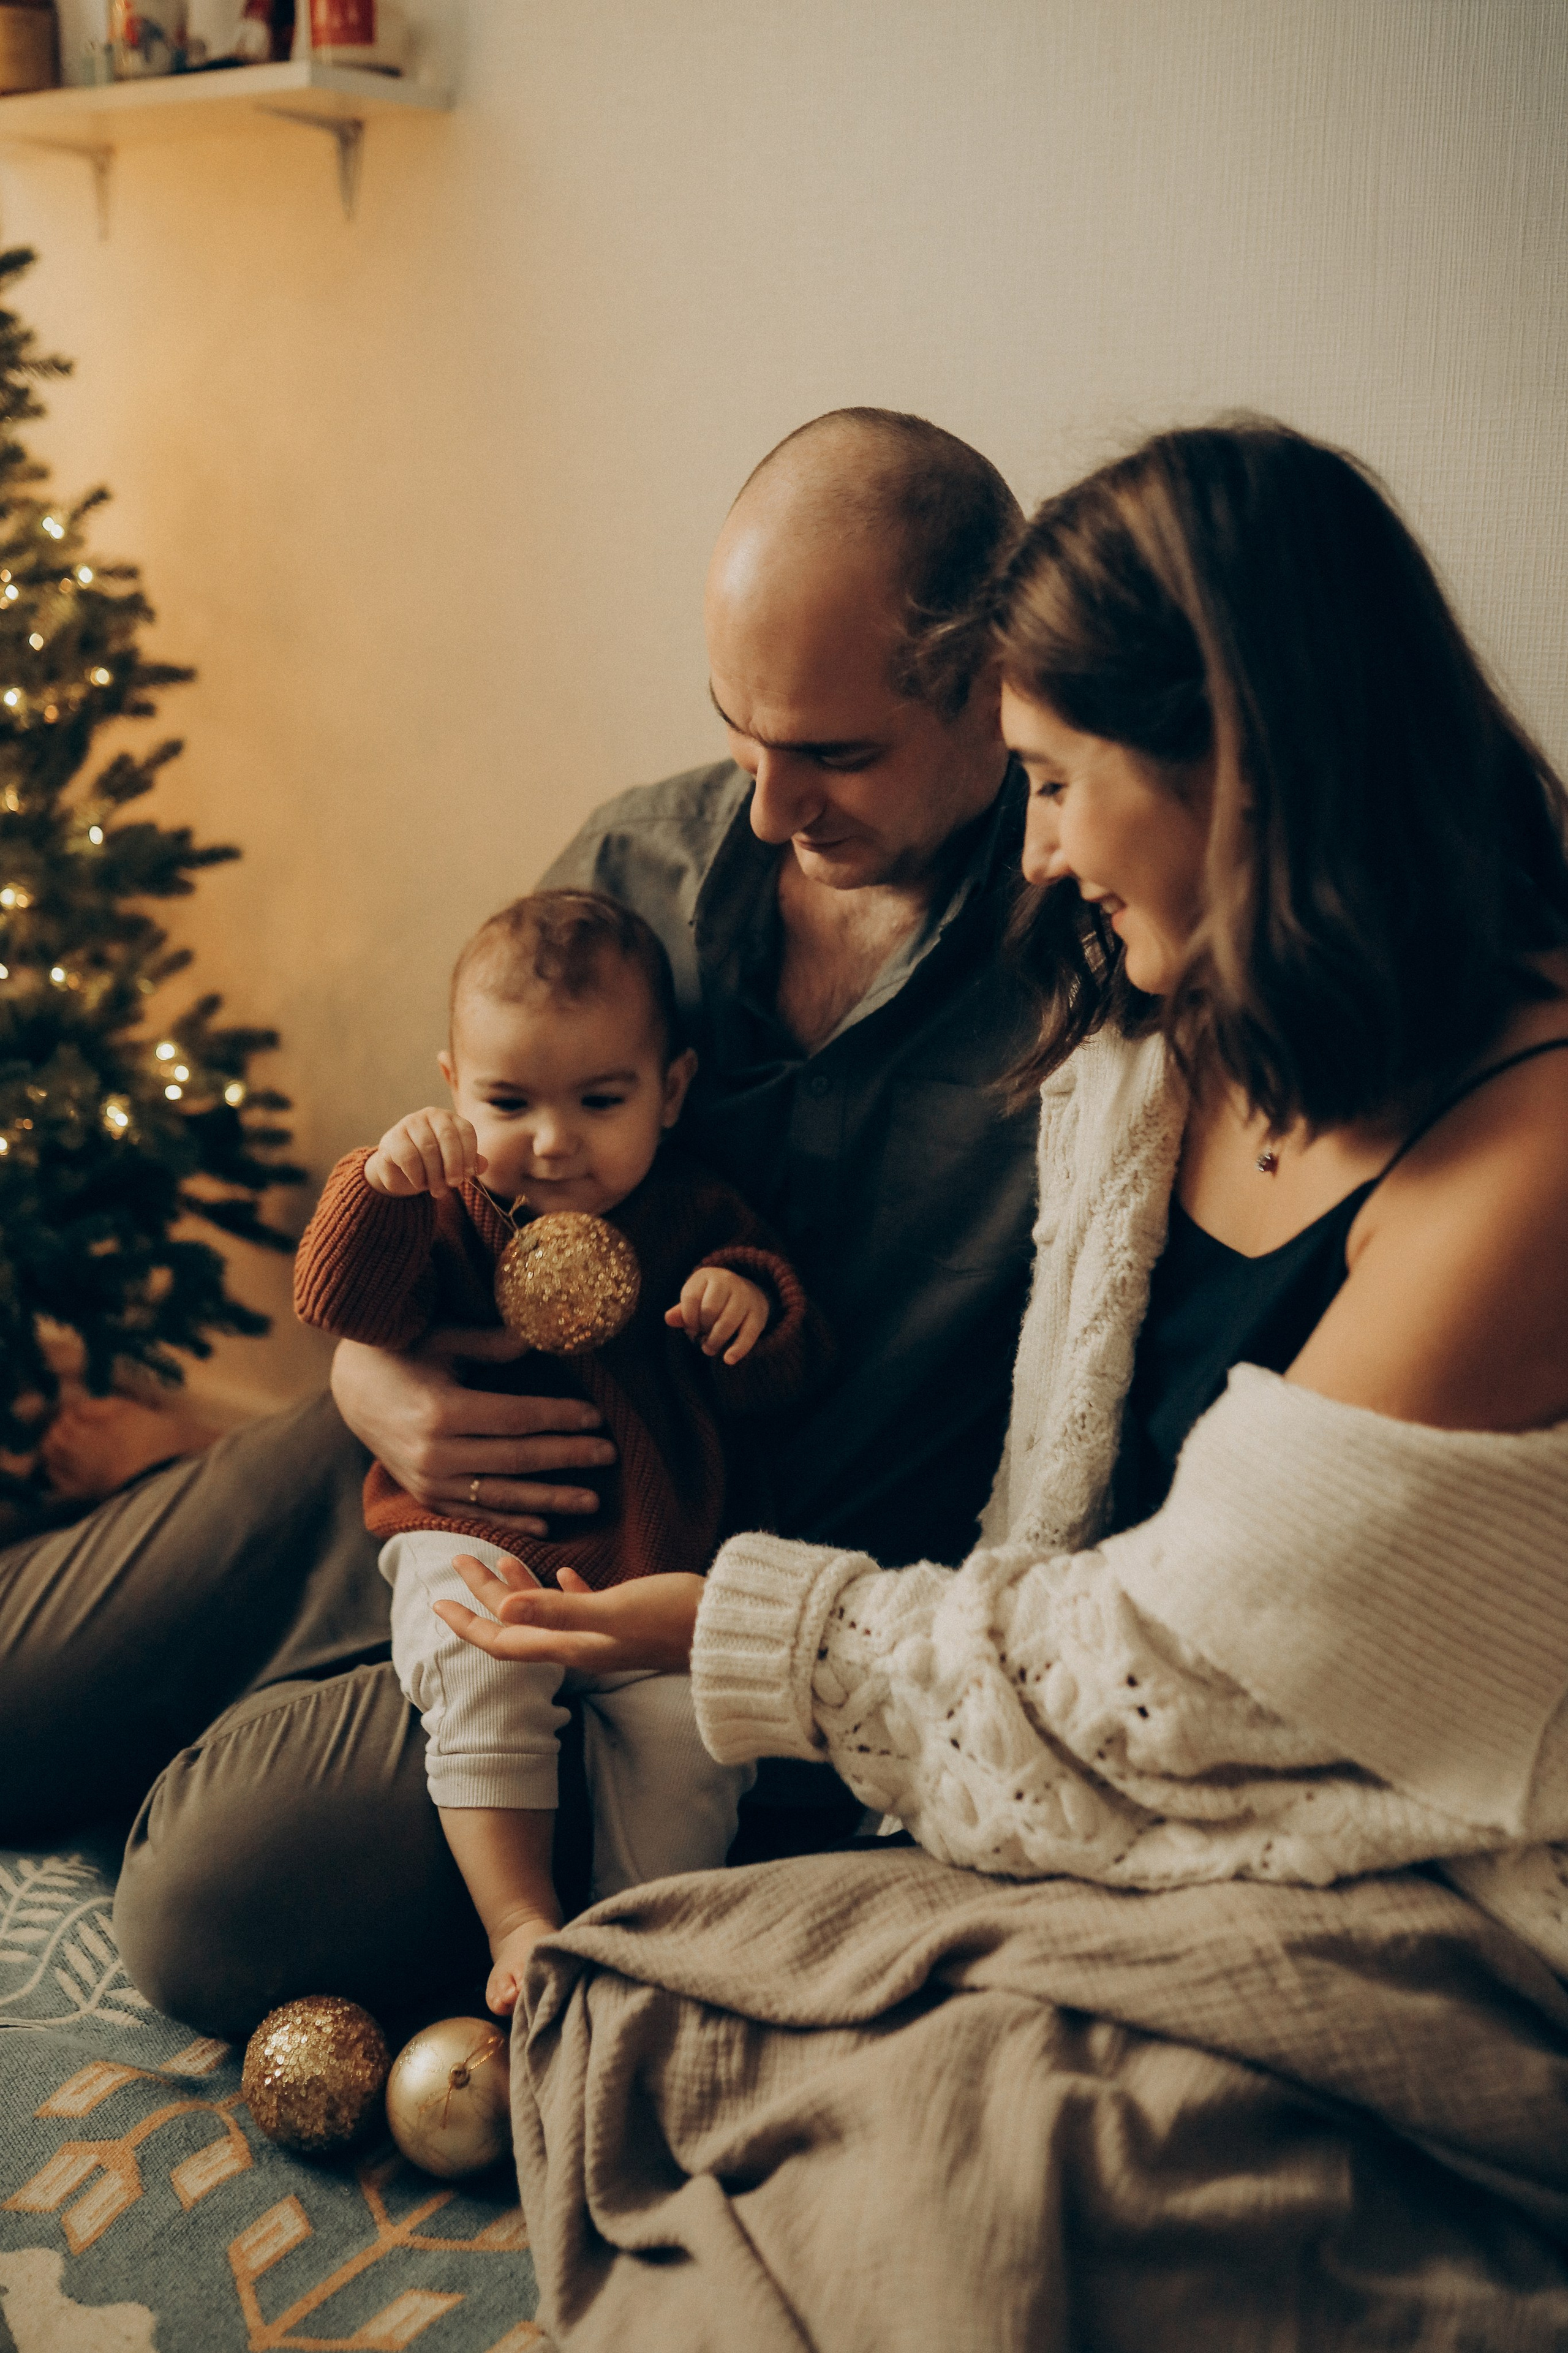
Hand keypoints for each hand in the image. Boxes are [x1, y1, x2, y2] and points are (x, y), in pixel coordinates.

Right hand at [330, 1327, 616, 1537]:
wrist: (350, 1389)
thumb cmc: (401, 1354)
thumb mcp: (443, 1338)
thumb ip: (492, 1343)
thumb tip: (545, 1337)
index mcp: (442, 1411)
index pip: (516, 1419)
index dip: (559, 1419)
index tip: (597, 1418)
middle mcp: (435, 1453)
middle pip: (516, 1460)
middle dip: (567, 1458)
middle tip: (610, 1455)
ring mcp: (429, 1481)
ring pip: (501, 1495)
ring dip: (550, 1500)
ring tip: (592, 1501)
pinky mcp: (426, 1495)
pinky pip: (476, 1513)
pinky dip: (511, 1520)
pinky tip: (546, 1525)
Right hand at [365, 1108, 485, 1199]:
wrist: (399, 1171)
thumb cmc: (432, 1164)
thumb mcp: (453, 1164)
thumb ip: (469, 1163)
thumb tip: (483, 1165)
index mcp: (450, 1119)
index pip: (466, 1131)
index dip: (469, 1154)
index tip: (469, 1175)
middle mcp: (431, 1115)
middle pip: (447, 1137)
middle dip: (453, 1164)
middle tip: (454, 1184)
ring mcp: (410, 1123)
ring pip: (428, 1148)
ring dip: (435, 1174)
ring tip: (437, 1190)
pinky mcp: (393, 1138)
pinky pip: (409, 1157)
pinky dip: (417, 1175)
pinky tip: (420, 1184)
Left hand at [434, 1554, 703, 1674]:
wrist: (730, 1629)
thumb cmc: (674, 1617)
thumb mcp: (614, 1610)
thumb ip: (559, 1609)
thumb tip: (504, 1608)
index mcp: (571, 1646)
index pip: (503, 1641)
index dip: (468, 1623)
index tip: (437, 1603)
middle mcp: (581, 1645)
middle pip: (517, 1624)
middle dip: (484, 1594)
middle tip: (458, 1559)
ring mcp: (605, 1634)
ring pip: (546, 1612)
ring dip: (519, 1586)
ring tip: (498, 1556)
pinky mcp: (628, 1620)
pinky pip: (583, 1605)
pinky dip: (564, 1589)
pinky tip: (564, 1570)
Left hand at [664, 1267, 770, 1364]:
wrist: (749, 1291)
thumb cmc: (713, 1299)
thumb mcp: (696, 1299)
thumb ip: (682, 1310)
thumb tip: (668, 1319)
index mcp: (708, 1275)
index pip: (691, 1298)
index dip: (688, 1319)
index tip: (690, 1330)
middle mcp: (728, 1281)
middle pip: (709, 1310)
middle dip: (702, 1329)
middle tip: (700, 1339)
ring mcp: (745, 1296)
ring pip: (727, 1322)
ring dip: (715, 1341)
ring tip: (709, 1349)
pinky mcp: (758, 1314)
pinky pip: (748, 1334)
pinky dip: (738, 1349)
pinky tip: (728, 1359)